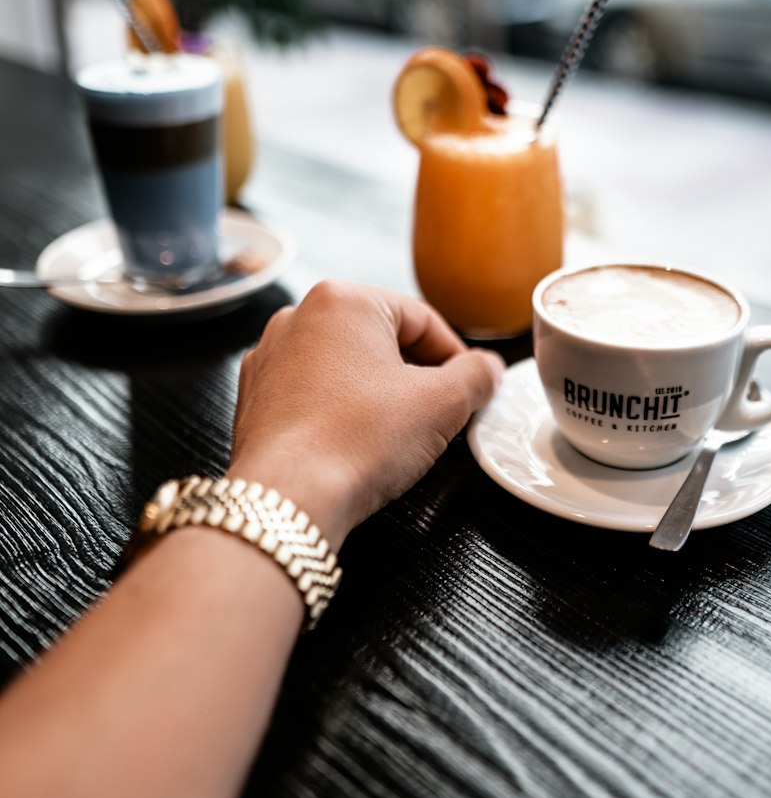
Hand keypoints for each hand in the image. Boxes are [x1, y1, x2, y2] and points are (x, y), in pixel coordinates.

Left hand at [228, 281, 504, 547]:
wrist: (289, 498)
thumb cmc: (358, 443)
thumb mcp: (443, 404)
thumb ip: (477, 375)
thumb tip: (488, 368)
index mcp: (343, 299)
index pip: (422, 319)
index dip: (457, 358)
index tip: (471, 389)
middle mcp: (298, 315)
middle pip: (382, 339)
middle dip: (416, 375)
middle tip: (439, 414)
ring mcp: (270, 355)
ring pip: (346, 365)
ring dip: (378, 393)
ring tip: (396, 433)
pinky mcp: (255, 396)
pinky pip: (313, 391)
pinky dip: (340, 410)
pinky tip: (355, 443)